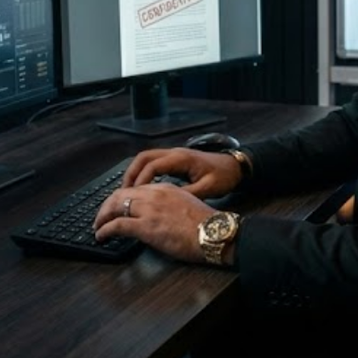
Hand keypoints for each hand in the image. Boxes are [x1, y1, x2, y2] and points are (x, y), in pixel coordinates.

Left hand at [92, 181, 218, 263]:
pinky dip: (105, 230)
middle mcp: (154, 194)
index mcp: (165, 188)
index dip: (121, 198)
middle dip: (106, 206)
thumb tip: (158, 216)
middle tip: (101, 217)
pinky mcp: (146, 226)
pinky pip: (117, 225)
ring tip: (98, 227)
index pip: (135, 189)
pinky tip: (102, 236)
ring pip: (115, 206)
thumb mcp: (186, 205)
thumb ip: (169, 205)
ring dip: (102, 217)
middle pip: (120, 194)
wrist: (215, 233)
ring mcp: (149, 209)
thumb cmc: (206, 225)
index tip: (116, 207)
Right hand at [122, 147, 243, 201]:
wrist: (235, 166)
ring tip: (127, 191)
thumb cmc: (224, 176)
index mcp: (181, 159)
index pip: (152, 165)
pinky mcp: (175, 161)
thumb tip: (169, 204)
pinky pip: (153, 163)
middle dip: (130, 174)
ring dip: (135, 173)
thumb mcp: (208, 188)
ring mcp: (174, 155)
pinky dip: (143, 173)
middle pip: (143, 158)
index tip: (133, 195)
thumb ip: (188, 194)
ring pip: (146, 159)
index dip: (140, 180)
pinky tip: (141, 188)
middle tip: (122, 193)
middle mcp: (175, 153)